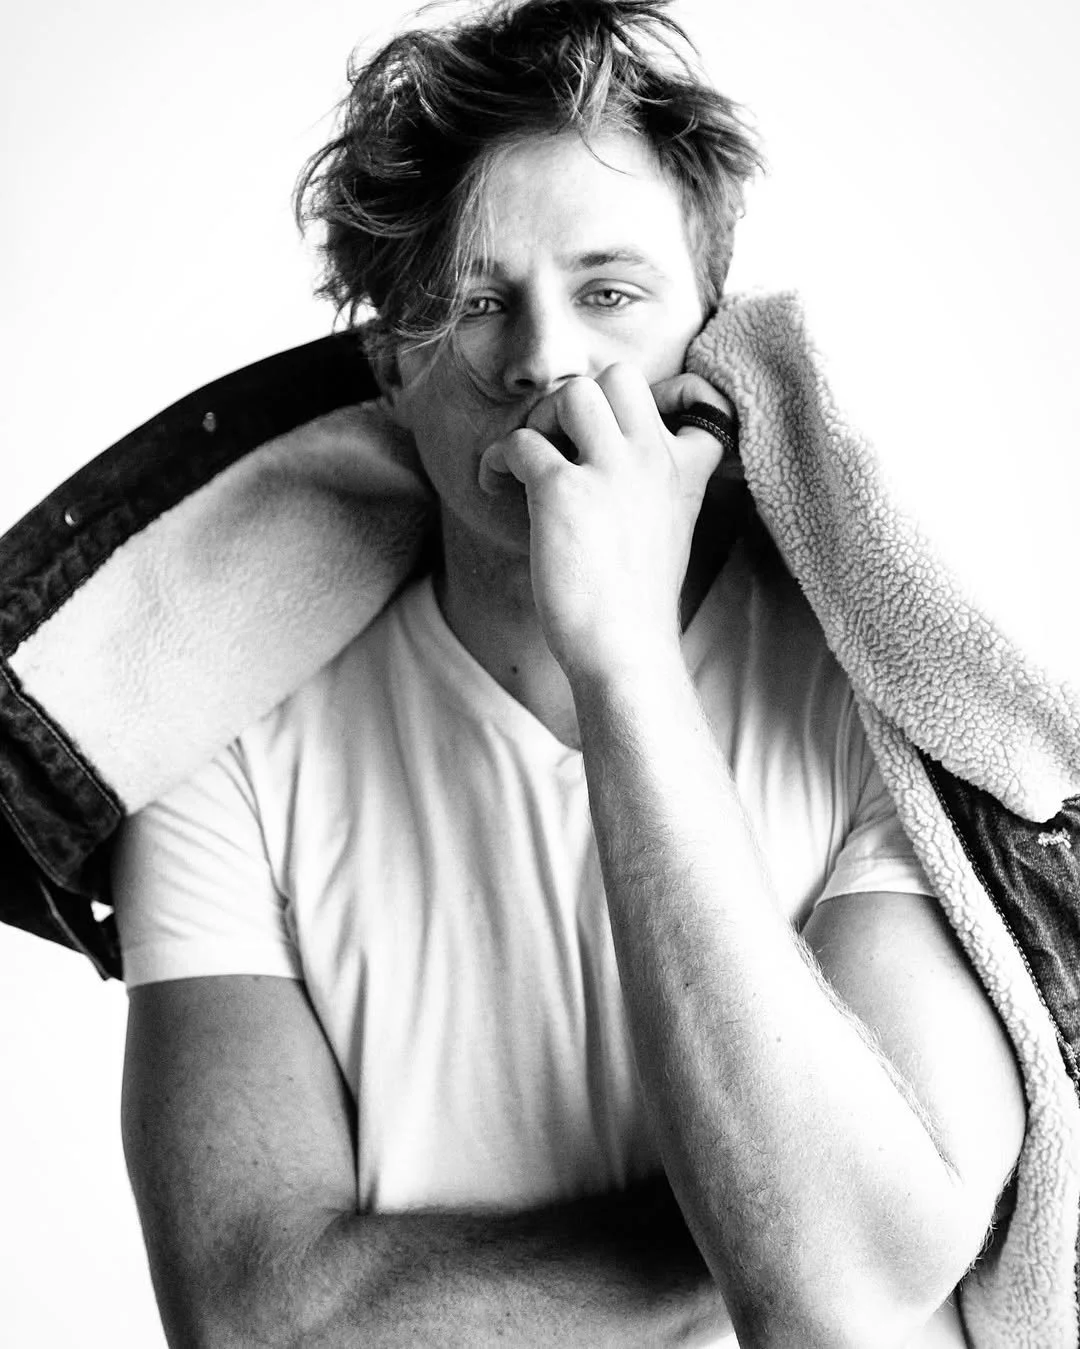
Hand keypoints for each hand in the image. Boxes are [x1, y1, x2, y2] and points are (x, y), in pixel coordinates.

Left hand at [478, 365, 732, 682]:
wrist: (626, 650)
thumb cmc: (637, 605)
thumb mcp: (670, 535)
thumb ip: (654, 491)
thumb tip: (600, 471)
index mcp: (684, 471)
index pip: (695, 398)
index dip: (664, 396)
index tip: (628, 425)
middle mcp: (652, 459)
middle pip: (618, 377)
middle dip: (582, 400)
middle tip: (562, 445)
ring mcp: (609, 471)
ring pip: (572, 393)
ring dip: (541, 420)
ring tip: (529, 464)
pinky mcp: (562, 492)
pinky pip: (519, 442)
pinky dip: (497, 460)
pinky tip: (494, 485)